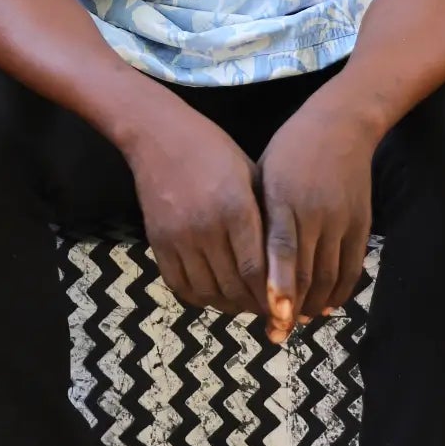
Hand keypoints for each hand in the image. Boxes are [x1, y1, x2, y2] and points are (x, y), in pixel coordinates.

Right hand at [123, 96, 268, 318]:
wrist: (158, 136)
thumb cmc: (213, 151)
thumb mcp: (250, 176)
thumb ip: (266, 218)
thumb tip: (286, 263)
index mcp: (236, 208)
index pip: (257, 270)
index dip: (272, 296)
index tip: (284, 306)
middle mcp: (207, 227)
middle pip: (234, 286)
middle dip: (254, 305)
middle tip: (268, 309)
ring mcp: (179, 237)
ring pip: (208, 292)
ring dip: (229, 304)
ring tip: (243, 302)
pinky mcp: (158, 242)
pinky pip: (180, 286)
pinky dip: (200, 297)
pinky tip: (214, 293)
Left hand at [256, 80, 375, 340]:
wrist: (342, 124)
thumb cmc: (290, 149)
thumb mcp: (265, 175)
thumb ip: (257, 216)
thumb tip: (242, 259)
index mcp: (284, 198)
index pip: (280, 252)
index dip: (276, 288)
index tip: (270, 316)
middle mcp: (315, 212)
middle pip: (306, 273)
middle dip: (290, 308)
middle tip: (274, 332)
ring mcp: (342, 220)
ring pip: (329, 276)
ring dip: (312, 305)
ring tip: (294, 323)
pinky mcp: (361, 224)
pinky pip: (352, 268)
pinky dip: (338, 292)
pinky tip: (324, 306)